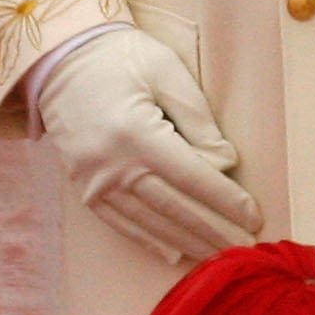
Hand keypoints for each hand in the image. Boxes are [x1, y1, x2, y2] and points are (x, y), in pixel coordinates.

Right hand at [35, 27, 260, 262]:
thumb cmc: (122, 57)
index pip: (192, 177)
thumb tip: (224, 164)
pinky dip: (150, 240)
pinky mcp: (83, 189)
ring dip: (188, 241)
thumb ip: (199, 119)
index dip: (225, 200)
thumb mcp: (167, 72)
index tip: (253, 216)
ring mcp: (94, 181)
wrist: (61, 59)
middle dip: (215, 231)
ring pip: (150, 222)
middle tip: (247, 250)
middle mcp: (113, 165)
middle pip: (174, 208)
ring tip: (220, 256)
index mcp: (136, 133)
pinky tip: (175, 252)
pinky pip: (121, 223)